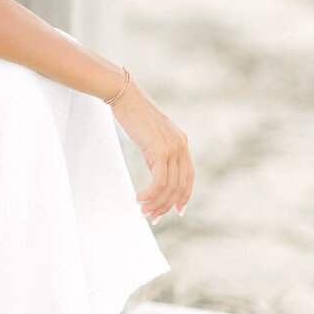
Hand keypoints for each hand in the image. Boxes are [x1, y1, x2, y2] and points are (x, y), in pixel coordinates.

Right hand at [111, 80, 193, 223]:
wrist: (124, 95)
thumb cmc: (132, 114)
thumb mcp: (149, 138)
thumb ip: (157, 156)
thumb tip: (157, 178)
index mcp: (181, 142)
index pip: (189, 177)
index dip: (184, 197)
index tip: (176, 211)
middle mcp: (181, 145)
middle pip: (180, 186)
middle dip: (167, 205)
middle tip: (153, 218)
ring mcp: (173, 147)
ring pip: (170, 187)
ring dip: (156, 203)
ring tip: (143, 210)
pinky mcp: (161, 150)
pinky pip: (159, 181)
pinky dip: (150, 194)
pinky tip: (140, 198)